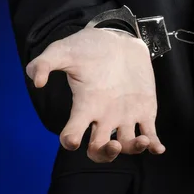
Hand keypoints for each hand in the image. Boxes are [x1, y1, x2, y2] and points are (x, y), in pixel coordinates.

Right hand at [26, 27, 164, 162]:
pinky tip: (158, 148)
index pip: (72, 132)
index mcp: (84, 107)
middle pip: (99, 149)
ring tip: (143, 140)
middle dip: (105, 153)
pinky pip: (150, 134)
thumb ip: (45, 62)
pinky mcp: (145, 112)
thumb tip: (36, 80)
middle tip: (113, 145)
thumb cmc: (87, 47)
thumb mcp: (63, 50)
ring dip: (134, 148)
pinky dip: (154, 145)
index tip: (72, 140)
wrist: (117, 40)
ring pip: (127, 145)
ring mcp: (124, 116)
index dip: (70, 140)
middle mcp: (103, 117)